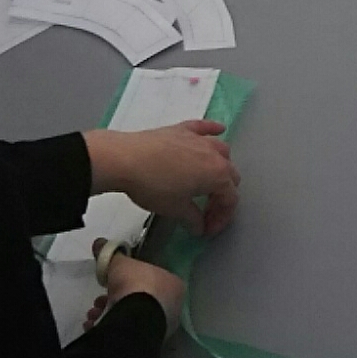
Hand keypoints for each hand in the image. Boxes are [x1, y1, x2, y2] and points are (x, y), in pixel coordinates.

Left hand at [85, 119, 240, 236]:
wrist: (126, 159)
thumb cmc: (154, 186)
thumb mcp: (175, 209)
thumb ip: (193, 219)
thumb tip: (199, 226)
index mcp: (218, 175)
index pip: (230, 199)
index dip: (222, 217)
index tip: (208, 229)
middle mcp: (215, 154)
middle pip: (230, 175)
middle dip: (221, 196)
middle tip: (206, 211)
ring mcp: (199, 139)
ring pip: (221, 151)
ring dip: (220, 166)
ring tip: (208, 180)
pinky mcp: (183, 129)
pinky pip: (204, 128)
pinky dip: (212, 130)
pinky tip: (218, 130)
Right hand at [85, 244, 184, 335]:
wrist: (134, 320)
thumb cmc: (135, 285)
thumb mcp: (120, 263)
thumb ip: (111, 254)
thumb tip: (99, 243)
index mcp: (173, 284)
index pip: (149, 279)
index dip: (127, 279)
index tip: (111, 282)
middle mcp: (172, 307)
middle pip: (138, 300)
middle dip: (114, 299)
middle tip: (99, 301)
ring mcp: (161, 327)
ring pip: (131, 317)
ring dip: (109, 314)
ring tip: (93, 315)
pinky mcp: (148, 343)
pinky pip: (127, 332)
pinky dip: (111, 328)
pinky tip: (94, 326)